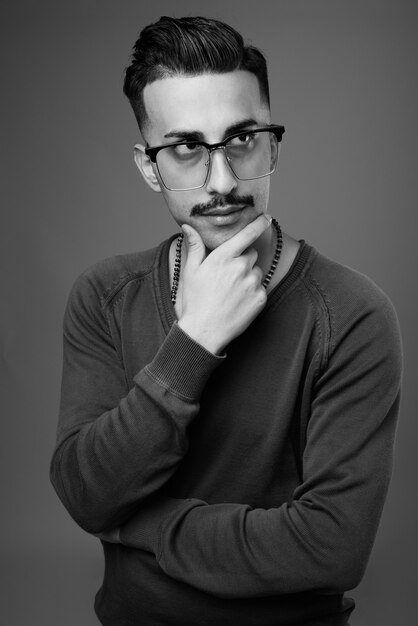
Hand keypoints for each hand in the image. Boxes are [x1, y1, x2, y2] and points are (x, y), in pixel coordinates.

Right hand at [178, 214, 270, 353]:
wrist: (204, 331)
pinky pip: (261, 288)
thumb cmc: (195, 301)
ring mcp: (252, 284)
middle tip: (227, 275)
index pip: (247, 234)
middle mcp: (240, 267)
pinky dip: (252, 292)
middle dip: (243, 260)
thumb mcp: (190, 272)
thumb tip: (188, 227)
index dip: (258, 224)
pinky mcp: (260, 299)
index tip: (266, 217)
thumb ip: (194, 247)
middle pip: (251, 254)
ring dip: (248, 277)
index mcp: (223, 257)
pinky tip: (238, 301)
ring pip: (256, 272)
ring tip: (231, 291)